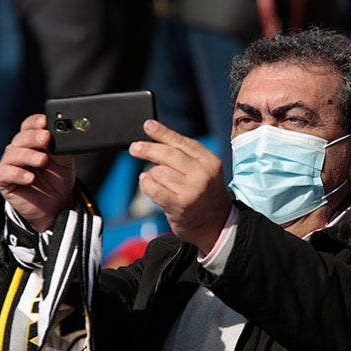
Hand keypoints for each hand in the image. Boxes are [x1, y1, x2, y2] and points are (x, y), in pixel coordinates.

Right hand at [0, 113, 74, 232]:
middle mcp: (19, 150)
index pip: (29, 126)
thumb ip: (62, 148)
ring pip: (13, 153)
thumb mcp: (65, 162)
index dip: (35, 122)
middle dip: (34, 137)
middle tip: (46, 138)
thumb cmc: (58, 181)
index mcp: (33, 142)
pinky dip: (18, 174)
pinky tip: (30, 177)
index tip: (45, 121)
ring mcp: (10, 164)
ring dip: (28, 155)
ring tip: (42, 160)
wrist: (56, 207)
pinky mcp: (3, 180)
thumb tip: (62, 137)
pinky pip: (6, 173)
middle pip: (21, 137)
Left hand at [130, 119, 231, 252]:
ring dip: (151, 174)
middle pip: (168, 154)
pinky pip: (153, 188)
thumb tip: (155, 142)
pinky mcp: (178, 204)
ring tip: (157, 180)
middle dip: (148, 149)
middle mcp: (202, 174)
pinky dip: (146, 184)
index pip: (182, 142)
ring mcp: (190, 190)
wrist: (215, 225)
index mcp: (209, 161)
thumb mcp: (204, 171)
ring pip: (158, 171)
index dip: (163, 132)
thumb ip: (185, 156)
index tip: (148, 125)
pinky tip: (147, 183)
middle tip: (135, 148)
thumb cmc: (204, 195)